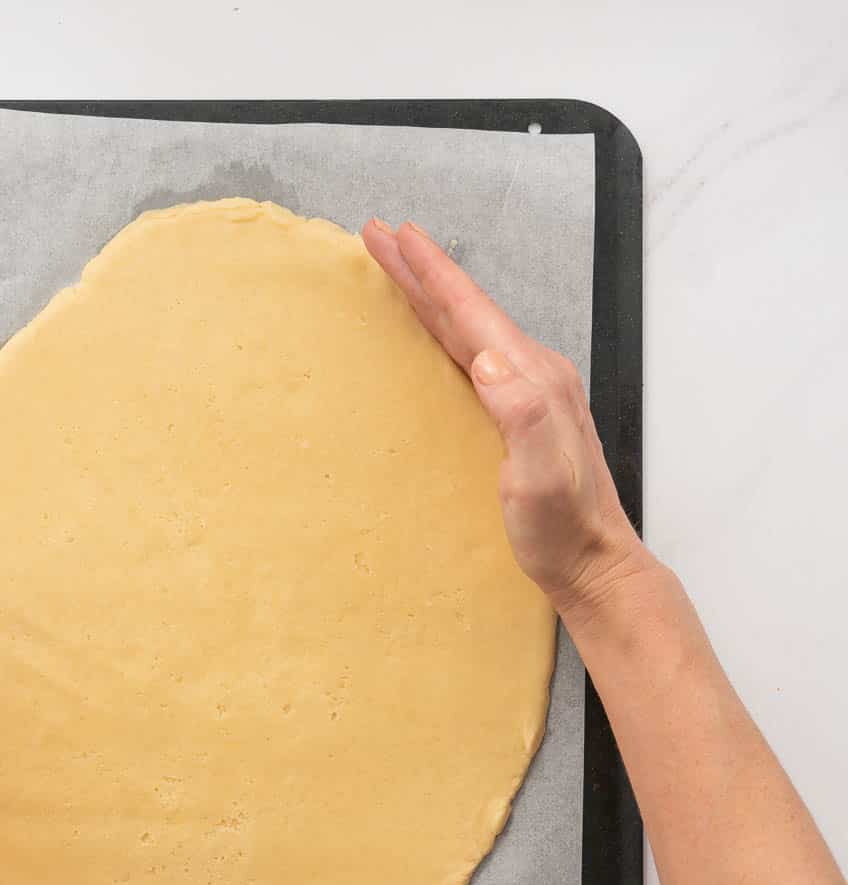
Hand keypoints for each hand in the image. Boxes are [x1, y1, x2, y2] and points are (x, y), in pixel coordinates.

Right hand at [361, 219, 650, 617]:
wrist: (593, 563)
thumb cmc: (562, 529)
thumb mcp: (542, 477)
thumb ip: (523, 414)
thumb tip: (488, 360)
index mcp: (533, 379)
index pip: (473, 313)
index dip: (432, 273)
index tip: (396, 235)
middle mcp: (532, 375)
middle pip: (467, 310)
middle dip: (421, 271)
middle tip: (378, 235)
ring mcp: (528, 393)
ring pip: (468, 329)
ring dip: (430, 295)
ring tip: (398, 270)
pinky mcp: (519, 414)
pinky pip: (472, 355)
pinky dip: (444, 331)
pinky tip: (433, 333)